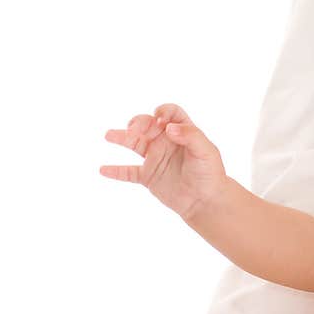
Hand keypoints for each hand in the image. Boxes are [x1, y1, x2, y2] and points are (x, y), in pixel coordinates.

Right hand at [100, 103, 226, 218]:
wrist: (206, 200)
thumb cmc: (210, 173)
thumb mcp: (206, 150)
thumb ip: (190, 135)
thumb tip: (169, 128)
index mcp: (182, 131)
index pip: (170, 113)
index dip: (163, 112)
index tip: (160, 121)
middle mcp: (166, 141)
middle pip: (147, 124)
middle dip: (139, 123)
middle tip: (135, 130)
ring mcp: (156, 158)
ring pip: (134, 143)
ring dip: (121, 137)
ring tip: (109, 135)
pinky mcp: (148, 176)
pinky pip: (129, 172)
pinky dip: (116, 171)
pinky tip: (103, 170)